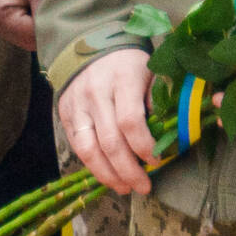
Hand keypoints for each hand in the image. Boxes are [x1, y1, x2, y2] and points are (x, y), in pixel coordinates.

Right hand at [60, 47, 159, 195]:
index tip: (157, 162)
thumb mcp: (153, 73)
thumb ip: (162, 101)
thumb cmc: (130, 65)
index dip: (144, 146)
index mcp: (122, 79)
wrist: (88, 47)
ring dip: (107, 174)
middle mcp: (95, 93)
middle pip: (110, 140)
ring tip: (124, 188)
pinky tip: (108, 175)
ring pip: (88, 148)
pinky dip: (93, 165)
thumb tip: (171, 135)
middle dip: (128, 170)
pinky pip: (77, 145)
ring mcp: (76, 104)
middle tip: (144, 187)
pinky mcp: (64, 113)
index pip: (130, 121)